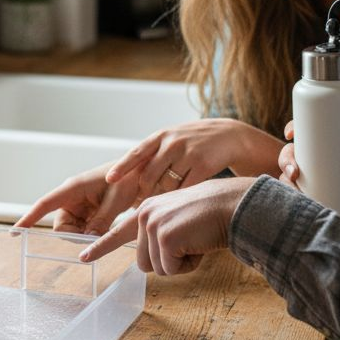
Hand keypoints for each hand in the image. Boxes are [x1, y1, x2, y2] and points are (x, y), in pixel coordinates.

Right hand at [15, 162, 140, 235]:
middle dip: (75, 235)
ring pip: (72, 230)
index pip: (45, 204)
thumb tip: (88, 240)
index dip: (29, 218)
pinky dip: (91, 233)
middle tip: (98, 234)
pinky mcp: (85, 212)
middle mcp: (71, 197)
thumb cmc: (128, 179)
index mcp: (73, 187)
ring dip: (86, 235)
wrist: (140, 173)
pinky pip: (81, 229)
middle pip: (61, 226)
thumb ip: (101, 220)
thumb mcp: (117, 200)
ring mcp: (78, 205)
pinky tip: (105, 226)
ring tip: (106, 225)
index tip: (15, 232)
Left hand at [78, 177, 255, 274]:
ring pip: (158, 268)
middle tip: (189, 243)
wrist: (234, 205)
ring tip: (196, 239)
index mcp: (148, 209)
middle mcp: (145, 213)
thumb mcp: (179, 220)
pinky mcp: (164, 236)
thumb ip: (161, 234)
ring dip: (181, 263)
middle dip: (169, 262)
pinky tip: (199, 243)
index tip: (83, 257)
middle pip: (143, 262)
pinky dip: (189, 264)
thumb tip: (151, 261)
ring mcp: (152, 224)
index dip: (101, 246)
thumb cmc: (213, 215)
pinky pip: (171, 269)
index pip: (119, 231)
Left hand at [106, 118, 283, 200]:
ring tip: (171, 199)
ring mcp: (188, 153)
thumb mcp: (171, 142)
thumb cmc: (193, 144)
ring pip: (166, 186)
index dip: (122, 167)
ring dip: (165, 197)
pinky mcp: (203, 165)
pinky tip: (185, 201)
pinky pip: (185, 190)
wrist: (229, 135)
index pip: (136, 153)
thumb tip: (128, 183)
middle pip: (148, 176)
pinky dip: (181, 198)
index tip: (109, 179)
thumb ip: (152, 158)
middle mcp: (172, 142)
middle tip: (146, 203)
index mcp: (160, 136)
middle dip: (145, 193)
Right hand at [278, 120, 339, 231]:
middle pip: (287, 156)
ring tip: (294, 192)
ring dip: (283, 183)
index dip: (292, 129)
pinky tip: (284, 204)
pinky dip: (284, 201)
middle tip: (294, 173)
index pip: (302, 136)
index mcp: (323, 153)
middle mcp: (310, 167)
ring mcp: (305, 185)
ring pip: (284, 178)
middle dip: (285, 161)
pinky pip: (287, 200)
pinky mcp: (305, 203)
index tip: (291, 134)